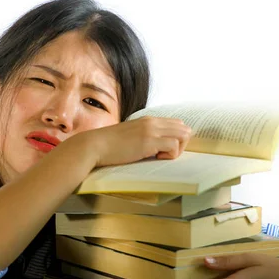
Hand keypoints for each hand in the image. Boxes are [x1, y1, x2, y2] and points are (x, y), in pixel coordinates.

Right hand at [76, 116, 191, 167]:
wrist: (95, 146)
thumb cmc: (109, 146)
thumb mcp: (129, 136)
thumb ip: (142, 136)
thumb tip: (155, 147)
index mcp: (147, 120)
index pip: (176, 124)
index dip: (176, 138)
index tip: (165, 150)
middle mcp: (152, 122)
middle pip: (184, 129)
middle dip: (180, 144)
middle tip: (164, 155)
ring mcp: (151, 130)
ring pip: (183, 135)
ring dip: (176, 149)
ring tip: (159, 156)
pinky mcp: (149, 141)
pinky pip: (174, 146)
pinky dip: (170, 155)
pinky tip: (155, 158)